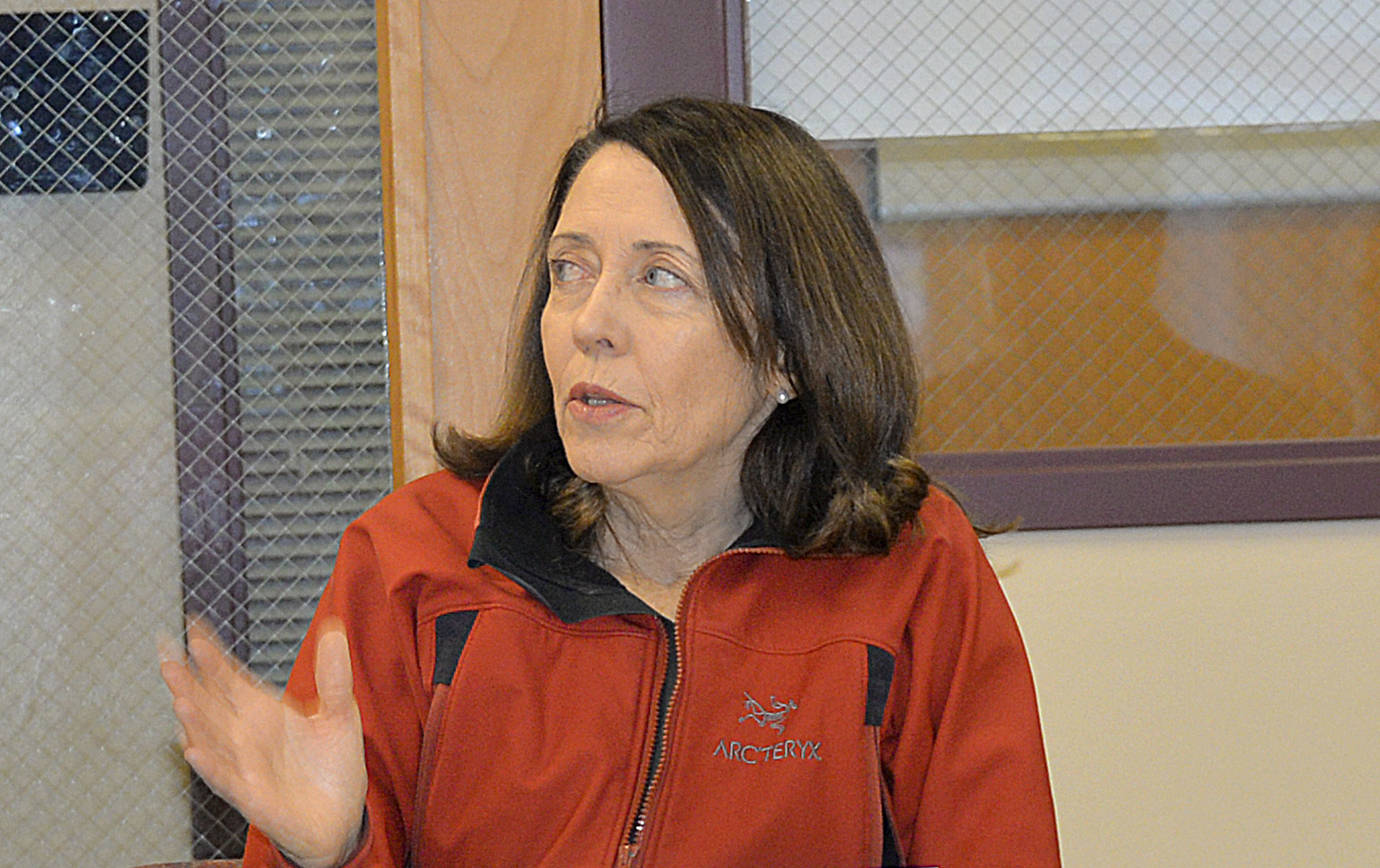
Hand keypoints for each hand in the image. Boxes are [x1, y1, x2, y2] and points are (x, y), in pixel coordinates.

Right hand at [160, 618, 366, 867]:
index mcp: (263, 712)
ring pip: (212, 740)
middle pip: (210, 704)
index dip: (213, 655)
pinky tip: (194, 751)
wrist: (340, 817)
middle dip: (188, 682)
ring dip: (195, 721)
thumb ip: (334, 675)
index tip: (194, 627)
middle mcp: (247, 736)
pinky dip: (212, 766)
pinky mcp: (253, 797)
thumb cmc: (332, 767)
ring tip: (179, 697)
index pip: (230, 678)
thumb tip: (334, 628)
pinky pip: (226, 780)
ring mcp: (246, 766)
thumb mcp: (340, 713)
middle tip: (167, 655)